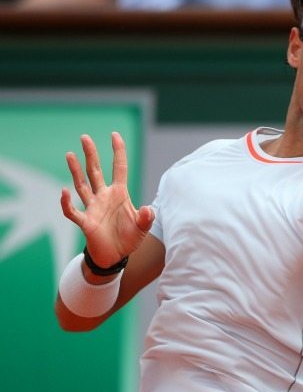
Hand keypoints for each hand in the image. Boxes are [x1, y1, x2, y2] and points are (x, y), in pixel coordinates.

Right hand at [60, 132, 152, 267]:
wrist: (116, 256)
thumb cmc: (129, 238)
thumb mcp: (143, 227)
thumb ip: (147, 218)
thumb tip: (148, 209)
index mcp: (120, 194)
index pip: (119, 168)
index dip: (118, 152)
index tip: (114, 135)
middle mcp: (104, 196)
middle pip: (96, 171)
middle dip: (91, 154)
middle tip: (85, 137)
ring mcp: (93, 207)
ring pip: (82, 185)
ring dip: (76, 170)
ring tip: (70, 154)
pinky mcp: (85, 222)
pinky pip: (73, 211)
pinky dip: (67, 202)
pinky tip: (64, 191)